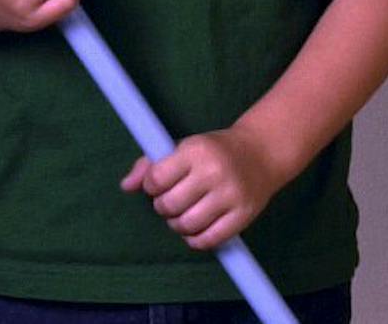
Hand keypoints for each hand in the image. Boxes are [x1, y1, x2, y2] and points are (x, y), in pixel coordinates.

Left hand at [122, 125, 288, 252]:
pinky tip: (197, 227)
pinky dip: (195, 239)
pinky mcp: (243, 215)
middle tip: (173, 200)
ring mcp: (230, 194)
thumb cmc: (214, 151)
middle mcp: (214, 171)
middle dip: (164, 207)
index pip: (156, 179)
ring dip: (178, 225)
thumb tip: (125, 186)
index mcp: (196, 150)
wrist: (262, 152)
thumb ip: (150, 165)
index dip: (152, 186)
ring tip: (183, 214)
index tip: (160, 184)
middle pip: (169, 205)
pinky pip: (208, 240)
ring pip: (187, 225)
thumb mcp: (184, 147)